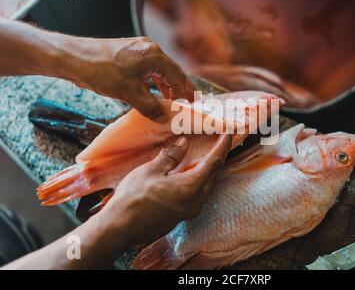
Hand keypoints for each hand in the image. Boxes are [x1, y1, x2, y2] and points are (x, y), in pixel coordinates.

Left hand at [68, 37, 193, 121]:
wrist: (73, 58)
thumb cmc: (101, 71)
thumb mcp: (129, 93)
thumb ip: (150, 106)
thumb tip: (164, 117)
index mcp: (154, 56)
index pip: (178, 75)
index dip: (187, 91)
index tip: (192, 104)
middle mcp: (149, 49)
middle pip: (171, 71)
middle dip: (177, 89)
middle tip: (182, 105)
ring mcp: (138, 49)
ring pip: (159, 70)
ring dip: (164, 86)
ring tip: (167, 102)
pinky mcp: (128, 53)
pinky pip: (148, 69)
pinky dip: (152, 81)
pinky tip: (150, 92)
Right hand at [100, 134, 231, 245]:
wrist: (120, 228)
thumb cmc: (134, 198)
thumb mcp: (151, 170)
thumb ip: (171, 156)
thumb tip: (184, 143)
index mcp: (191, 187)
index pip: (214, 162)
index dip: (223, 146)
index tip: (228, 132)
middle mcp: (196, 201)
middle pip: (212, 174)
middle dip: (215, 156)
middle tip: (216, 139)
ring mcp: (189, 210)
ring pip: (204, 184)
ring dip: (204, 168)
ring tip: (202, 152)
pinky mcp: (181, 214)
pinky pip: (195, 192)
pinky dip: (195, 178)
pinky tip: (186, 171)